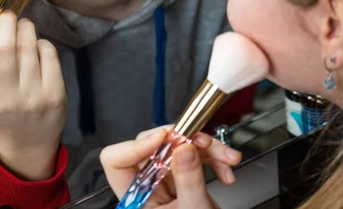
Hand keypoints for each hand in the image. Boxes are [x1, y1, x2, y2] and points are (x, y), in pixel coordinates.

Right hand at [0, 9, 66, 179]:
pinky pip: (48, 53)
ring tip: (22, 26)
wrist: (28, 140)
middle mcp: (8, 98)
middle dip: (7, 23)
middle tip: (7, 15)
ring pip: (29, 46)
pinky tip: (36, 46)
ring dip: (25, 28)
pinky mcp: (55, 93)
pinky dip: (41, 42)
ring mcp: (34, 96)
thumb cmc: (1, 104)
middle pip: (6, 49)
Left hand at [100, 126, 241, 207]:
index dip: (136, 145)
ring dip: (207, 148)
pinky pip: (192, 153)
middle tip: (203, 142)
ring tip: (226, 157)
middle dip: (183, 140)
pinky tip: (225, 166)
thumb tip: (183, 148)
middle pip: (151, 146)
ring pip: (176, 146)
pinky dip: (212, 156)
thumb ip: (189, 182)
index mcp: (136, 202)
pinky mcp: (181, 177)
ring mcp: (163, 182)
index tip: (164, 139)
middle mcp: (145, 189)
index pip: (116, 161)